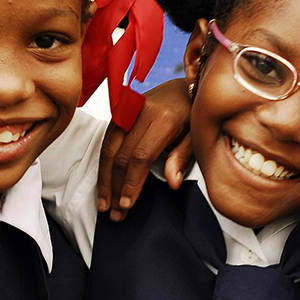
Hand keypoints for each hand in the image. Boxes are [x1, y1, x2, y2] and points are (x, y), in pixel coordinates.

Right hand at [97, 77, 191, 219]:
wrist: (186, 87)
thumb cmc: (193, 115)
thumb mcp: (196, 136)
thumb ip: (182, 157)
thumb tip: (173, 183)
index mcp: (165, 118)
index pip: (141, 156)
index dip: (132, 182)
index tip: (127, 204)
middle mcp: (142, 111)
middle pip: (121, 155)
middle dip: (116, 187)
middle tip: (114, 212)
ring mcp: (128, 110)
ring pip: (108, 148)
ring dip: (104, 179)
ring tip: (103, 204)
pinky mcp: (120, 113)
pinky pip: (107, 140)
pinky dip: (104, 164)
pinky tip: (104, 183)